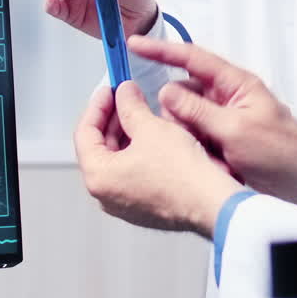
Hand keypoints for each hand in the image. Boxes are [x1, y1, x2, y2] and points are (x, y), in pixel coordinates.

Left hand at [75, 81, 243, 237]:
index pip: (85, 133)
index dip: (98, 106)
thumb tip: (124, 94)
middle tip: (126, 98)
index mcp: (99, 177)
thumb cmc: (183, 175)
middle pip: (99, 147)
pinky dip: (138, 152)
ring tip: (142, 113)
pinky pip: (132, 173)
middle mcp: (106, 195)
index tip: (109, 91)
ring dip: (126, 134)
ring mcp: (125, 203)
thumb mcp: (151, 127)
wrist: (212, 202)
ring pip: (117, 160)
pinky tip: (153, 137)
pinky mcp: (143, 207)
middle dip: (113, 118)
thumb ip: (130, 106)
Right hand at [129, 36, 296, 217]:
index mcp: (236, 84)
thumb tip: (165, 92)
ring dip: (188, 139)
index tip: (134, 44)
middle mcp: (227, 99)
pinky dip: (196, 153)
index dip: (162, 50)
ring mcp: (223, 124)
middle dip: (177, 115)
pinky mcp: (221, 146)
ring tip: (211, 157)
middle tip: (191, 137)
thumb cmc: (284, 155)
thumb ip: (198, 110)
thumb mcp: (237, 129)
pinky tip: (212, 167)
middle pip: (183, 94)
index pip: (192, 58)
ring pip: (184, 121)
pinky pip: (193, 143)